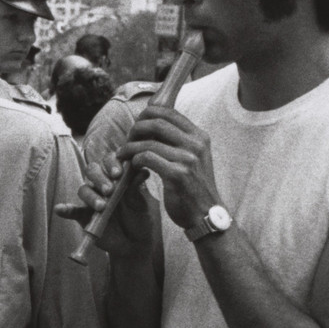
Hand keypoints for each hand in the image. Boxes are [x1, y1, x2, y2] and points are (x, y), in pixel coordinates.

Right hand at [53, 144, 153, 256]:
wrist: (136, 242)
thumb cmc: (140, 218)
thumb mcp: (142, 203)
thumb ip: (138, 188)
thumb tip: (142, 171)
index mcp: (116, 176)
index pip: (108, 161)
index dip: (111, 163)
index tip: (118, 174)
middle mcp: (101, 184)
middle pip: (92, 171)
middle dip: (99, 178)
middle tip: (109, 190)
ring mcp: (91, 200)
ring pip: (84, 189)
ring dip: (91, 196)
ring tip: (102, 207)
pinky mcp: (84, 216)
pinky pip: (72, 211)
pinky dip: (65, 209)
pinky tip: (59, 209)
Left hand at [118, 104, 219, 231]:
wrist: (205, 215)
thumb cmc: (194, 187)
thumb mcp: (194, 158)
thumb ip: (179, 142)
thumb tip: (153, 124)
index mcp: (200, 137)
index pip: (169, 112)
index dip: (147, 114)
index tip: (137, 125)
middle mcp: (196, 144)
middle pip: (157, 122)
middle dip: (136, 129)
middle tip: (127, 139)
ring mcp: (188, 159)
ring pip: (148, 142)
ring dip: (130, 147)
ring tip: (123, 154)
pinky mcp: (177, 175)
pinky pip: (147, 158)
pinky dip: (135, 160)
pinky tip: (132, 166)